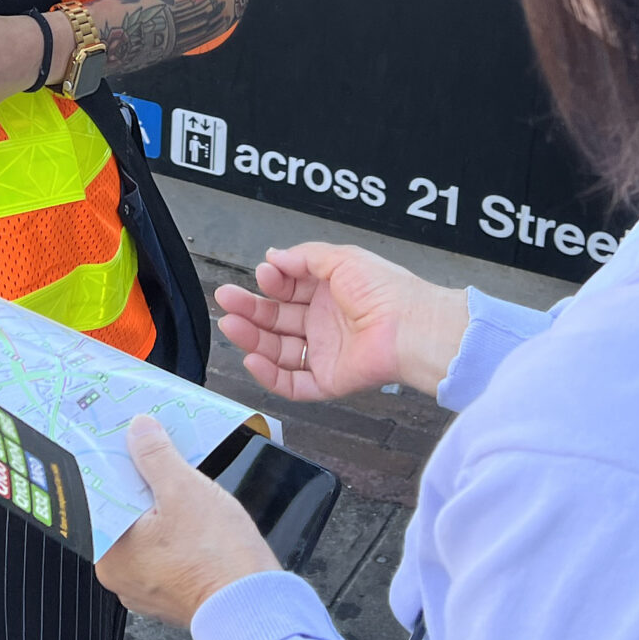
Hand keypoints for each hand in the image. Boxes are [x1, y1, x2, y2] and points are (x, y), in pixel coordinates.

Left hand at [95, 417, 278, 626]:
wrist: (254, 605)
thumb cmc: (218, 558)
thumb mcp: (184, 490)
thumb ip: (155, 456)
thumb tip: (139, 430)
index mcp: (110, 552)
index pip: (102, 495)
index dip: (118, 464)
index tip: (130, 443)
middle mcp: (120, 575)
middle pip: (125, 513)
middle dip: (145, 485)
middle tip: (163, 459)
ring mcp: (146, 587)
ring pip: (148, 533)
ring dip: (164, 510)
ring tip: (187, 489)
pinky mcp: (172, 593)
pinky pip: (166, 553)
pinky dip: (178, 535)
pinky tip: (198, 521)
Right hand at [214, 242, 469, 401]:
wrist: (412, 327)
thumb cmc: (388, 291)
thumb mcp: (341, 259)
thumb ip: (303, 258)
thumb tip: (274, 256)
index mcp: (330, 293)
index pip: (288, 289)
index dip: (272, 282)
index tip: (261, 274)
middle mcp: (325, 323)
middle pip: (277, 319)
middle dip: (250, 309)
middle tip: (226, 299)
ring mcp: (325, 352)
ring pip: (278, 349)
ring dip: (252, 338)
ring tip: (231, 324)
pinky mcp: (328, 380)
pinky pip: (292, 382)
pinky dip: (269, 375)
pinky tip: (252, 359)